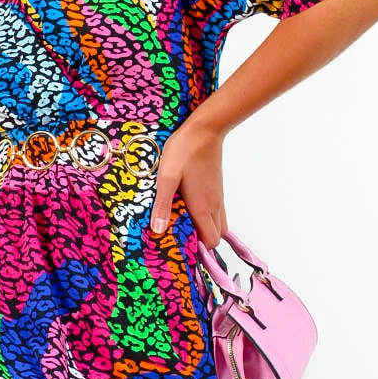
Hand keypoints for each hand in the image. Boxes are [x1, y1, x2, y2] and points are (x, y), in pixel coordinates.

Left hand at [149, 118, 227, 248]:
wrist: (206, 129)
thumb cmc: (184, 151)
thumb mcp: (166, 177)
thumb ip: (162, 205)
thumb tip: (158, 231)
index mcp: (203, 207)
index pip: (211, 241)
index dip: (199, 249)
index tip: (182, 246)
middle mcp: (214, 205)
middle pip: (217, 235)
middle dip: (202, 241)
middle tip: (181, 236)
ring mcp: (218, 196)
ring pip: (219, 223)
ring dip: (206, 228)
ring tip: (184, 223)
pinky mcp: (217, 187)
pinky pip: (217, 211)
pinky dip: (207, 217)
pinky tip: (189, 207)